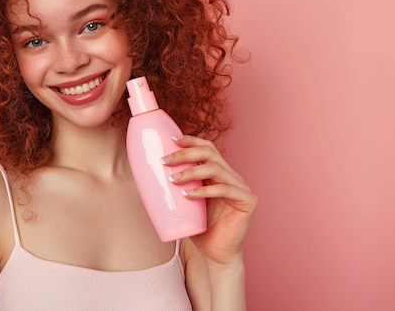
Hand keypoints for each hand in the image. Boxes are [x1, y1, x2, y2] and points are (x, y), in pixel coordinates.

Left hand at [162, 135, 257, 266]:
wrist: (214, 254)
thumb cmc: (198, 228)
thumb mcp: (185, 201)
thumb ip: (177, 185)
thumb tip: (146, 171)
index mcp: (219, 173)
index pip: (208, 148)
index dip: (191, 140)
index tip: (172, 140)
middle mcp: (232, 176)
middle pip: (210, 153)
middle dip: (186, 153)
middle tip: (165, 161)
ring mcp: (241, 188)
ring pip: (216, 168)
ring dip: (191, 171)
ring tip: (173, 179)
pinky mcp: (248, 201)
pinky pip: (224, 189)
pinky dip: (204, 190)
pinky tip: (188, 194)